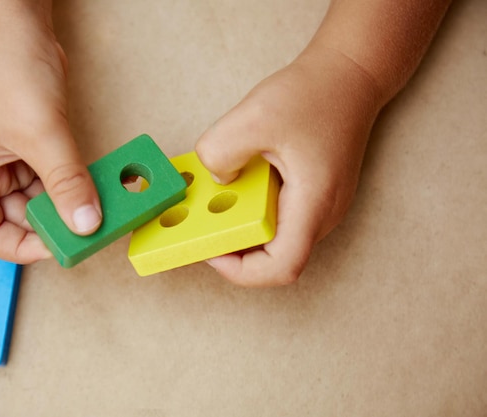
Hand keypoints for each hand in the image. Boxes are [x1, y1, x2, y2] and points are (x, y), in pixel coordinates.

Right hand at [0, 9, 101, 263]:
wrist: (15, 25)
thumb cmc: (8, 70)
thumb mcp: (41, 134)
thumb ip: (66, 183)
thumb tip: (86, 224)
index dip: (20, 246)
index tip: (58, 247)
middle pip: (16, 218)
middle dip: (51, 225)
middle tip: (88, 229)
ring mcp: (7, 160)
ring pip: (38, 199)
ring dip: (66, 204)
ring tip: (98, 209)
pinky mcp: (30, 147)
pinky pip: (51, 178)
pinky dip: (71, 185)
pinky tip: (93, 188)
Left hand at [195, 46, 382, 286]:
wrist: (350, 74)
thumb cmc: (313, 93)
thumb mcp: (253, 116)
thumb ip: (220, 151)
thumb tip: (215, 179)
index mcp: (314, 204)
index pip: (281, 268)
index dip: (241, 271)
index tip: (211, 248)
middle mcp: (322, 214)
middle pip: (274, 257)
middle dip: (234, 246)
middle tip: (204, 220)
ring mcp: (320, 206)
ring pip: (275, 236)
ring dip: (242, 224)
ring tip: (216, 198)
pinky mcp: (313, 194)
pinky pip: (278, 215)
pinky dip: (252, 207)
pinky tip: (235, 182)